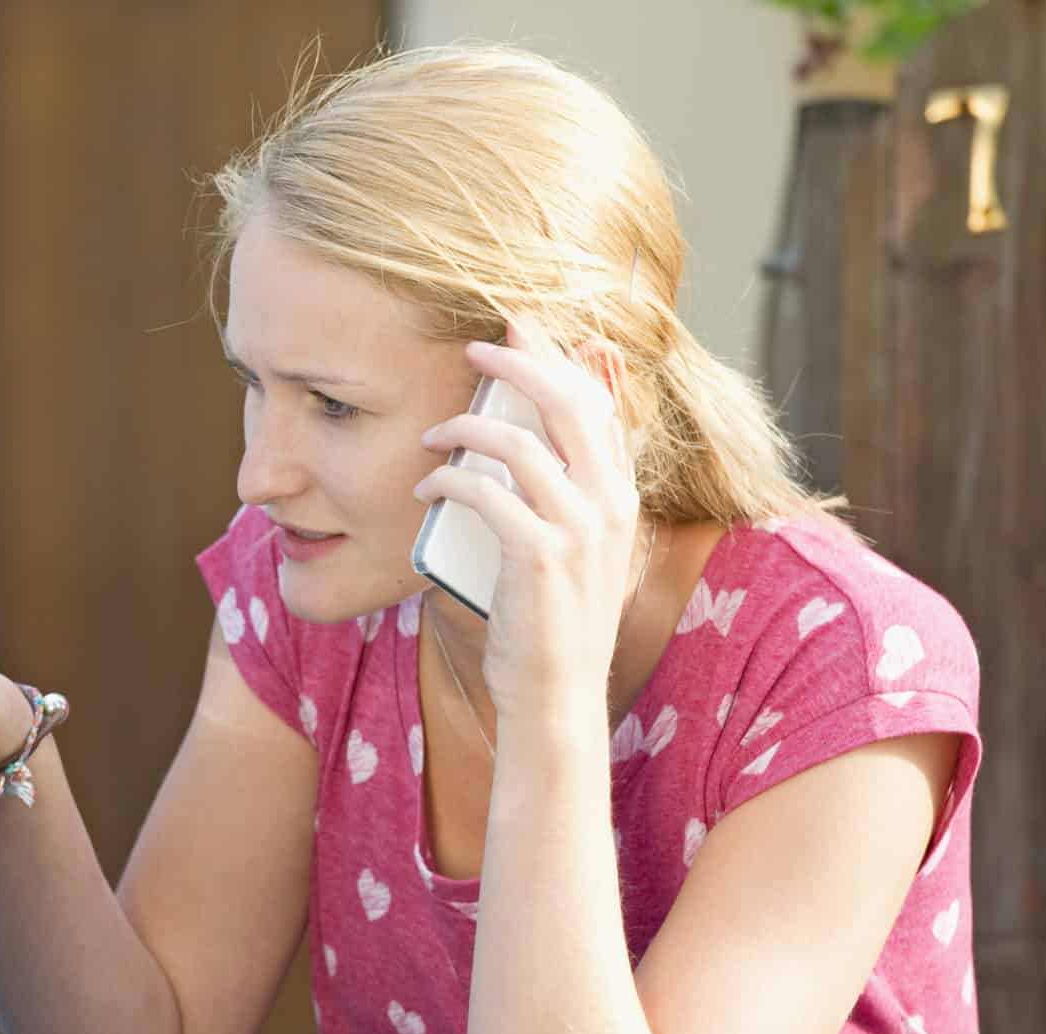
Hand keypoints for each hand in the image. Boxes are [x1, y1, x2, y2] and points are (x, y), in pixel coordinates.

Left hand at [412, 317, 642, 723]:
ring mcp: (580, 529)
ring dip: (464, 428)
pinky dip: (448, 482)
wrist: (555, 694)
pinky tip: (425, 489)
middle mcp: (610, 503)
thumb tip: (518, 446)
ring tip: (431, 437)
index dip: (557, 356)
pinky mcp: (540, 556)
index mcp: (621, 494)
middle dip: (520, 361)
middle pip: (568, 401)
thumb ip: (555, 495)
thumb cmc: (549, 623)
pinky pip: (487, 494)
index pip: (597, 402)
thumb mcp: (568, 549)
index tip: (519, 326)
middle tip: (475, 346)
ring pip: (520, 442)